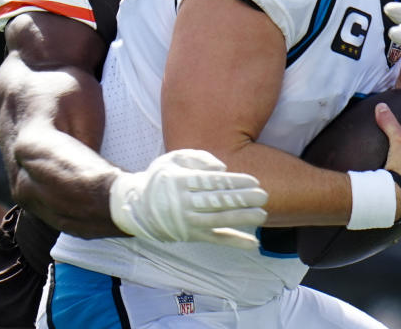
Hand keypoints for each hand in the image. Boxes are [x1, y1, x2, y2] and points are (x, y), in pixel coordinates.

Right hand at [109, 149, 268, 249]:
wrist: (136, 206)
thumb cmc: (162, 177)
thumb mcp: (174, 158)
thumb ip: (199, 158)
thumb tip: (224, 169)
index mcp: (179, 181)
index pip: (211, 182)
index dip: (233, 182)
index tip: (254, 181)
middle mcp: (183, 204)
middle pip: (217, 202)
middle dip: (242, 200)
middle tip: (264, 195)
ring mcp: (187, 222)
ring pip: (218, 221)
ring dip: (242, 219)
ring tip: (262, 214)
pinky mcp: (192, 236)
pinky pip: (216, 240)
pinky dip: (235, 242)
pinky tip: (253, 243)